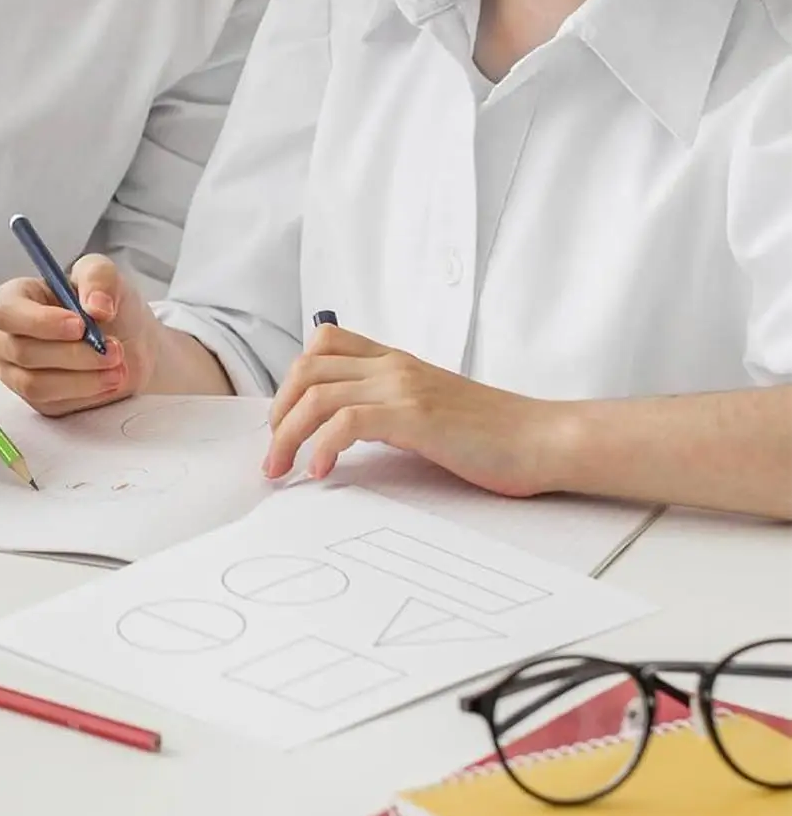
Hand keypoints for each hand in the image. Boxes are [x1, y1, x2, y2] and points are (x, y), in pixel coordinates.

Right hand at [0, 255, 157, 415]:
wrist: (127, 339)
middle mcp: (5, 337)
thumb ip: (98, 278)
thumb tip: (96, 306)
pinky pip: (54, 403)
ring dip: (83, 378)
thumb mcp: (104, 274)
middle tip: (113, 348)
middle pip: (23, 352)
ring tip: (117, 365)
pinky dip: (86, 394)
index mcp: (12, 299)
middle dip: (74, 354)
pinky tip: (110, 380)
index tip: (80, 325)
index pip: (7, 312)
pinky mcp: (37, 400)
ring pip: (36, 384)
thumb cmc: (104, 303)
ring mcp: (17, 373)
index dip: (41, 321)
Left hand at [265, 322, 555, 496]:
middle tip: (274, 455)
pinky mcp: (414, 416)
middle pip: (306, 369)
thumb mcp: (428, 406)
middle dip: (278, 412)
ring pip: (316, 394)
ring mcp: (402, 387)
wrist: (542, 438)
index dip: (292, 380)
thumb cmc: (492, 433)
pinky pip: (346, 422)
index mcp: (394, 360)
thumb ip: (389, 406)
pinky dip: (321, 446)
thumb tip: (344, 429)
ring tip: (283, 469)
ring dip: (287, 434)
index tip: (285, 422)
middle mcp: (392, 366)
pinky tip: (321, 471)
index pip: (323, 343)